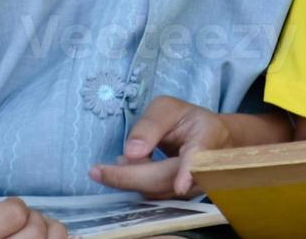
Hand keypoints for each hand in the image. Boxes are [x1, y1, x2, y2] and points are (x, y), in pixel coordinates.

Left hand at [88, 95, 232, 198]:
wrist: (208, 136)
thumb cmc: (185, 119)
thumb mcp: (167, 109)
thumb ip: (150, 126)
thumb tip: (131, 153)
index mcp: (206, 137)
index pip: (198, 157)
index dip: (188, 172)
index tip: (180, 186)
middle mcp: (206, 167)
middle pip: (166, 180)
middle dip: (130, 177)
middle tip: (97, 170)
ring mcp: (195, 186)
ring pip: (157, 190)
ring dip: (131, 177)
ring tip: (121, 160)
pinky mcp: (182, 196)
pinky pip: (154, 194)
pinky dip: (136, 182)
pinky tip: (130, 167)